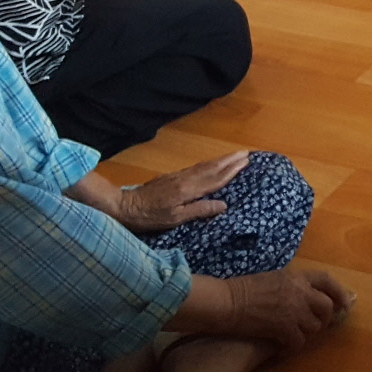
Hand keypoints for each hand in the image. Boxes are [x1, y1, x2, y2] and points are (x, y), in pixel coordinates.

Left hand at [115, 151, 249, 232]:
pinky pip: (196, 167)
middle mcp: (186, 179)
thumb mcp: (175, 219)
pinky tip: (211, 165)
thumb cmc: (150, 217)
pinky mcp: (171, 177)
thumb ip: (200, 210)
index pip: (215, 179)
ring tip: (234, 155)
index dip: (231, 171)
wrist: (125, 206)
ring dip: (220, 160)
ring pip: (204, 165)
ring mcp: (178, 176)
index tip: (246, 162)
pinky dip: (208, 164)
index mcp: (189, 190)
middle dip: (229, 160)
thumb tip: (224, 205)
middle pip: (212, 167)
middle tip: (246, 153)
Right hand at [221, 269, 353, 349]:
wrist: (227, 301)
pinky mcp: (284, 327)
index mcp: (296, 276)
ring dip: (307, 332)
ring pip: (314, 326)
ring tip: (295, 334)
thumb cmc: (243, 288)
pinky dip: (293, 346)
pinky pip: (299, 342)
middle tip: (318, 324)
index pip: (327, 280)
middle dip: (326, 318)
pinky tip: (284, 346)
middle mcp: (300, 291)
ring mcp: (293, 310)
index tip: (344, 302)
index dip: (339, 292)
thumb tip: (301, 293)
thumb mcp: (273, 278)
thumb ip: (291, 284)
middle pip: (326, 306)